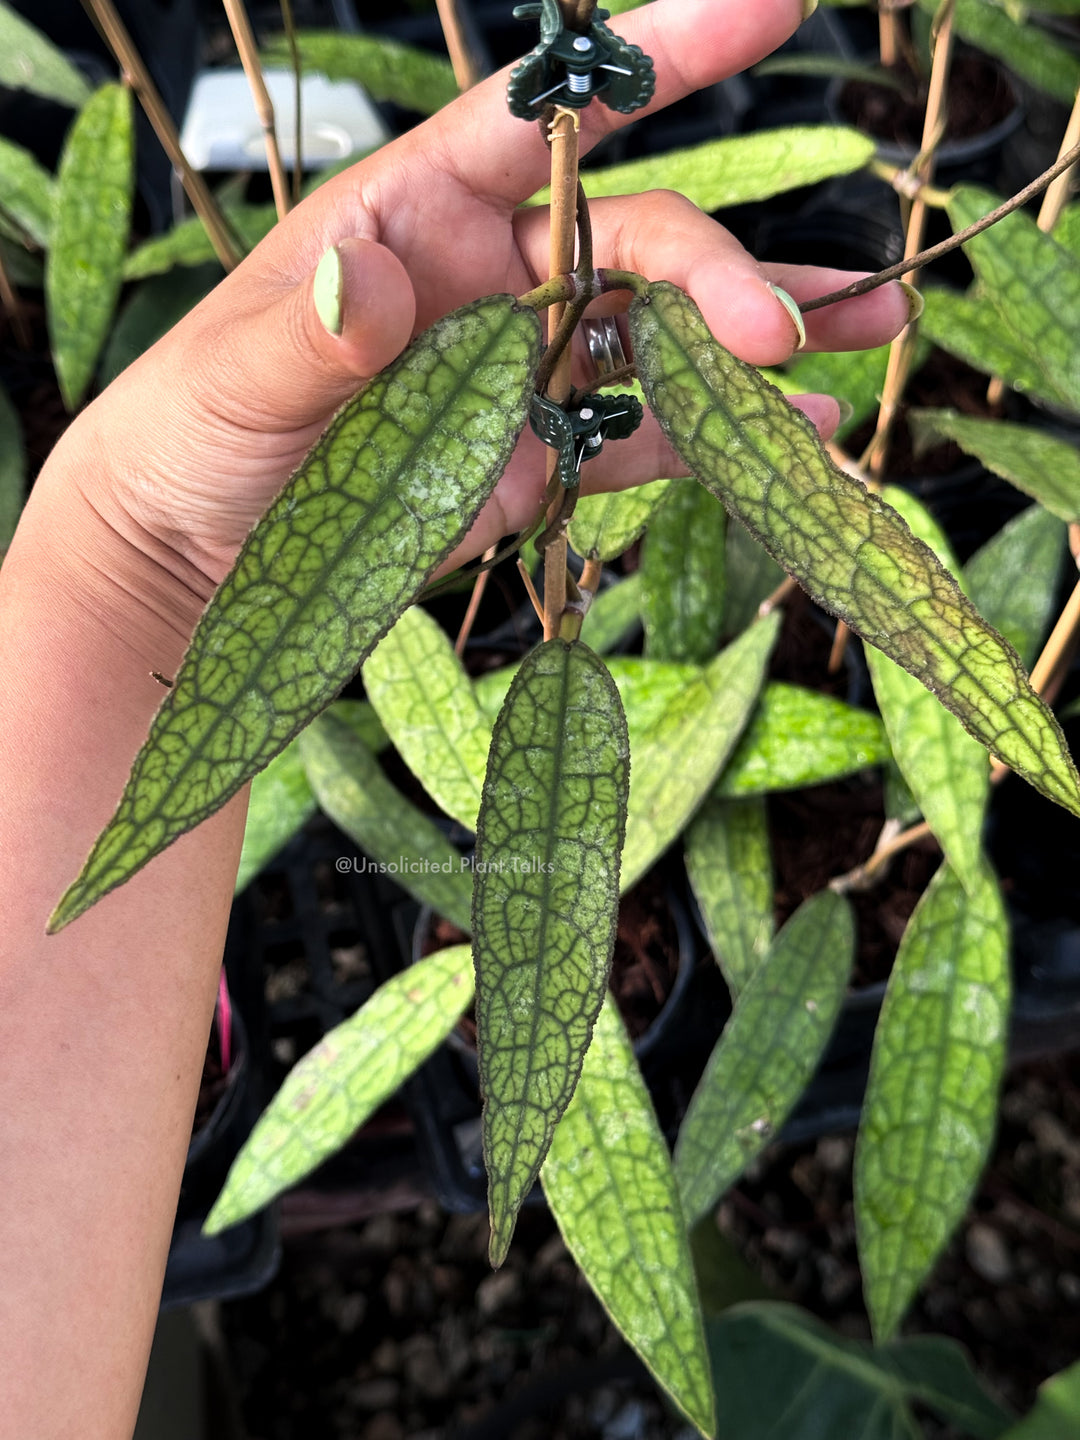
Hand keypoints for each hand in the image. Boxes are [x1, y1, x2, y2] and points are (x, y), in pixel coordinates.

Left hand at [66, 0, 910, 605]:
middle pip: (633, 244)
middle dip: (719, 272)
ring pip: (662, 338)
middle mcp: (489, 279)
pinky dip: (719, 439)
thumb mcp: (235, 379)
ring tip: (876, 328)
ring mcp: (520, 375)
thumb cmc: (192, 432)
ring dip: (763, 337)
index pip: (547, 120)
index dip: (655, 56)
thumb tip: (369, 284)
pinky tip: (796, 434)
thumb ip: (309, 337)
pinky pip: (642, 441)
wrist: (200, 551)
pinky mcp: (535, 464)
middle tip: (781, 328)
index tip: (764, 9)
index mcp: (418, 216)